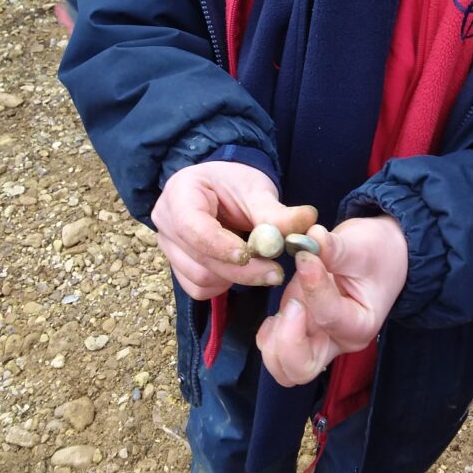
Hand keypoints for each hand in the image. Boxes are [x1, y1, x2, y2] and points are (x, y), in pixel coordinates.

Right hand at [150, 161, 316, 299]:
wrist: (223, 188)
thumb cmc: (236, 183)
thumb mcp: (257, 190)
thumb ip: (276, 211)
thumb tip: (307, 222)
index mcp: (180, 193)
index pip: (192, 226)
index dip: (220, 245)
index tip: (250, 255)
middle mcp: (165, 222)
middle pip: (199, 259)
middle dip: (240, 270)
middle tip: (276, 272)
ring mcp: (168, 248)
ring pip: (200, 279)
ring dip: (235, 279)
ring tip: (261, 264)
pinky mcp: (177, 267)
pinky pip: (199, 289)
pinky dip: (224, 285)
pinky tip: (241, 269)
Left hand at [256, 215, 408, 386]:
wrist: (379, 254)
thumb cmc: (375, 251)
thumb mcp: (360, 245)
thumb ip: (334, 247)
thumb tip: (312, 238)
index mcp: (359, 323)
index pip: (328, 316)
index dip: (312, 286)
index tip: (306, 255)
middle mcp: (337, 339)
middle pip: (302, 368)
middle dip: (287, 342)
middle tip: (293, 305)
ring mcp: (317, 337)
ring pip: (285, 368)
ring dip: (274, 342)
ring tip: (282, 309)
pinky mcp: (302, 329)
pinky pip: (277, 351)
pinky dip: (269, 337)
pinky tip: (276, 312)